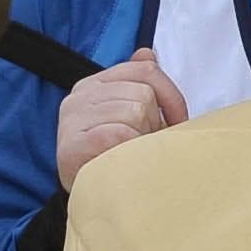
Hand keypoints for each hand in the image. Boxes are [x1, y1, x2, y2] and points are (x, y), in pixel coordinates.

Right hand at [52, 48, 184, 188]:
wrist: (89, 197)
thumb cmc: (113, 156)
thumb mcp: (127, 116)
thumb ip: (137, 84)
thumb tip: (149, 53)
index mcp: (94, 84)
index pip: (144, 69)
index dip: (171, 95)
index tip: (178, 122)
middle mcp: (80, 96)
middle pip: (143, 94)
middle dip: (154, 123)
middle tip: (144, 146)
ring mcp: (73, 118)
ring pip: (135, 112)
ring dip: (142, 139)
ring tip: (131, 155)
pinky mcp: (72, 144)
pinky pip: (120, 134)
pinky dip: (130, 150)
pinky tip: (121, 161)